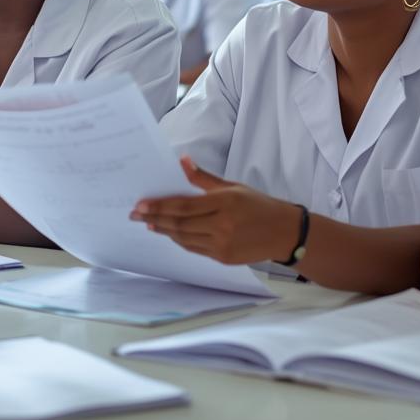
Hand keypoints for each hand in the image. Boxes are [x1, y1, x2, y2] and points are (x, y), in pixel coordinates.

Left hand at [130, 157, 301, 264]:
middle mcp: (222, 225)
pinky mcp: (223, 258)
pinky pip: (194, 248)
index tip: (141, 204)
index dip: (160, 206)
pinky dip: (179, 240)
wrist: (284, 233)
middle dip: (154, 219)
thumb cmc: (259, 205)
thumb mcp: (233, 187)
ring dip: (164, 230)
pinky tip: (170, 233)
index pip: (183, 206)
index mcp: (224, 203)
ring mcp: (222, 244)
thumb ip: (204, 178)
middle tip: (135, 214)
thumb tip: (182, 161)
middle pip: (179, 224)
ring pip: (183, 238)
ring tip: (149, 223)